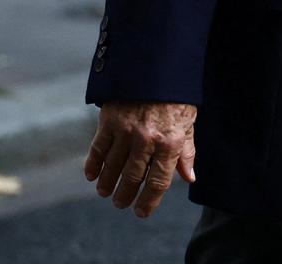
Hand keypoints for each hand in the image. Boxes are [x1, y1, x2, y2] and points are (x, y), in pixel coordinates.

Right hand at [84, 101, 196, 217]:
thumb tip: (190, 177)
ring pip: (113, 167)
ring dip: (108, 184)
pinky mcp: (109, 122)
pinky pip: (98, 150)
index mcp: (171, 142)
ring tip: (106, 193)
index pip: (159, 181)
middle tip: (121, 203)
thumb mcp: (189, 122)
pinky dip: (93, 166)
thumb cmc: (176, 98)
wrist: (157, 68)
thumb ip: (187, 152)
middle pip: (133, 177)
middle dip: (126, 195)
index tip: (141, 212)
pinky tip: (92, 176)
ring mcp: (126, 131)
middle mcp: (148, 139)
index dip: (149, 201)